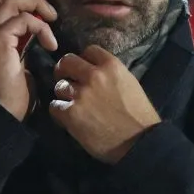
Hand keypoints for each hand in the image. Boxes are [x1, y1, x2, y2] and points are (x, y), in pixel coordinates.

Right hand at [0, 0, 58, 120]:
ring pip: (10, 3)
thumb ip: (22, 43)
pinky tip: (50, 44)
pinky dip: (41, 27)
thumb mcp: (19, 62)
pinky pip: (22, 20)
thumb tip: (39, 29)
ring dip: (36, 5)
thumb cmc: (13, 94)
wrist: (2, 112)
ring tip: (53, 19)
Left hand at [49, 45, 161, 163]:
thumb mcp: (129, 84)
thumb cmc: (139, 116)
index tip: (83, 69)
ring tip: (71, 104)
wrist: (139, 142)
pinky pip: (54, 106)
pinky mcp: (70, 113)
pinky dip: (59, 112)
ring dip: (63, 95)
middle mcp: (94, 76)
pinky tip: (68, 118)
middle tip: (66, 80)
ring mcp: (81, 94)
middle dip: (64, 71)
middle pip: (66, 62)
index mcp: (112, 66)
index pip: (88, 50)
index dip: (83, 60)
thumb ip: (110, 74)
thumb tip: (93, 71)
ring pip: (59, 86)